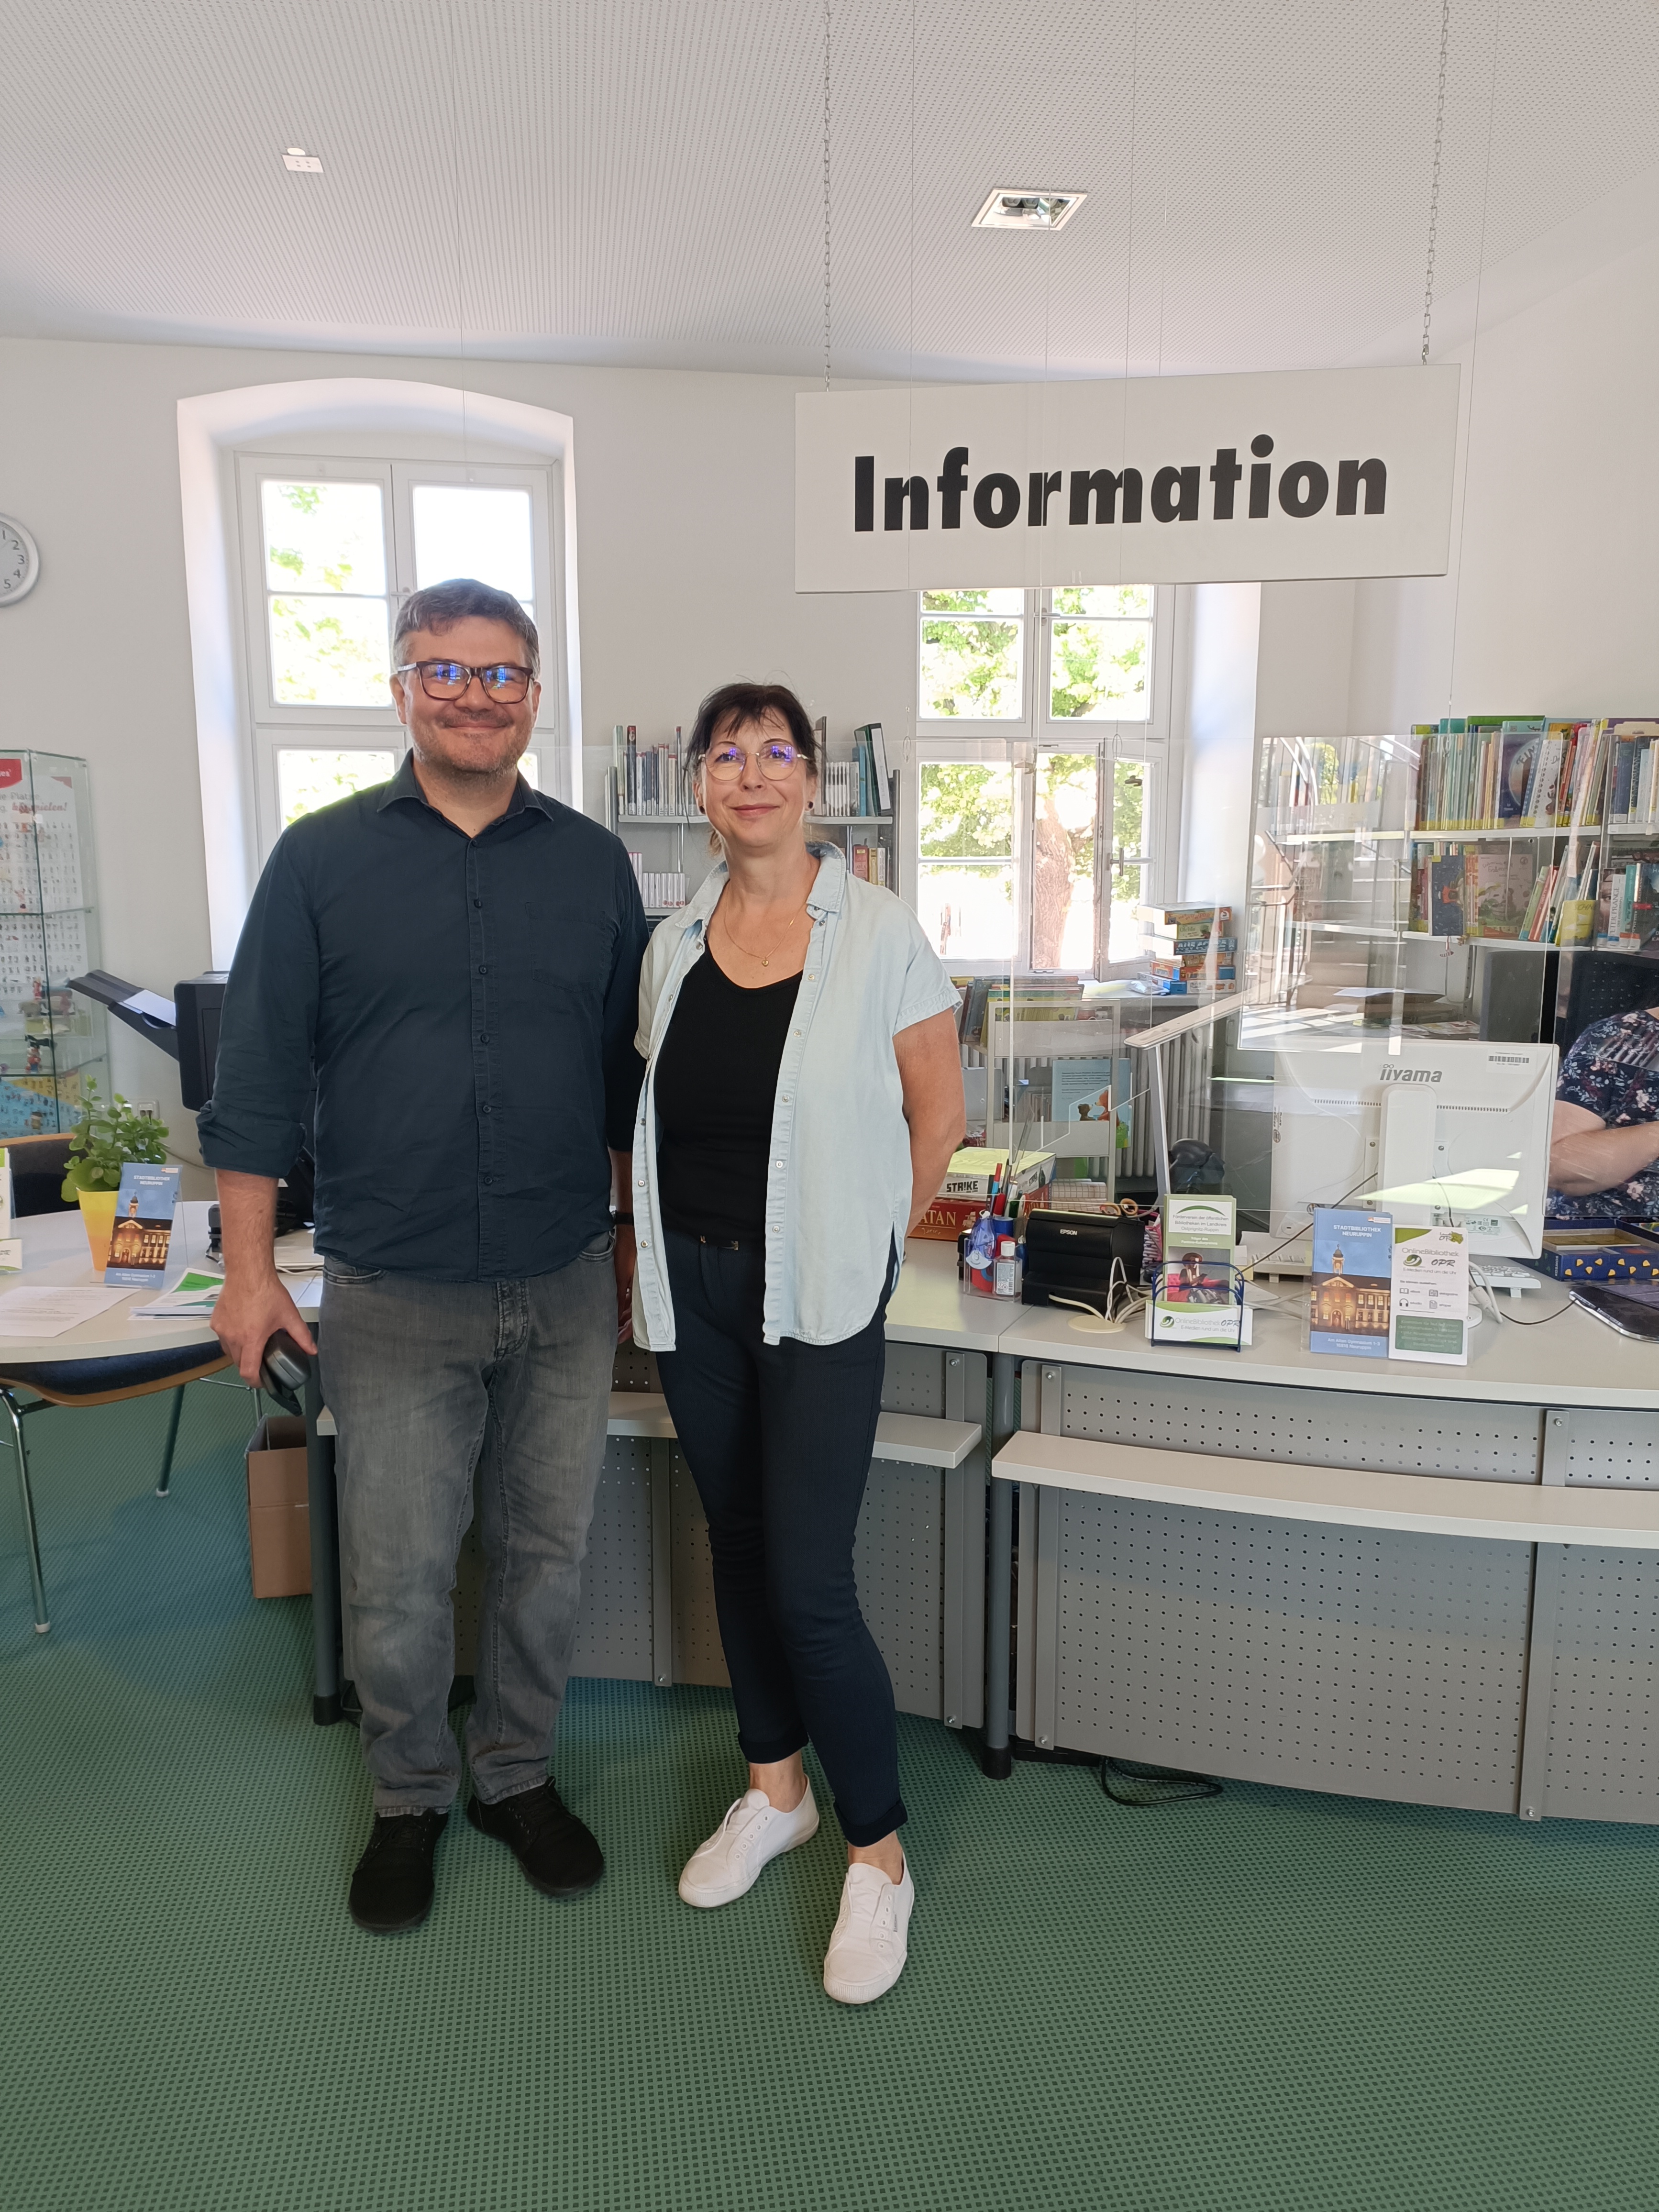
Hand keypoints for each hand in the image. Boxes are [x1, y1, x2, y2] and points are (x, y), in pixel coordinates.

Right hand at [212, 1270, 316, 1384]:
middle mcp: (233, 1337)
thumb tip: (310, 1349)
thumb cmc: (265, 1290)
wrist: (248, 1272)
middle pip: (239, 1364)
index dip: (256, 1382)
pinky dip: (231, 1339)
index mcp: (251, 1339)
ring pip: (229, 1352)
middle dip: (250, 1366)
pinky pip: (222, 1338)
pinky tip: (242, 1329)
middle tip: (262, 1360)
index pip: (248, 1372)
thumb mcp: (289, 1315)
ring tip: (253, 1343)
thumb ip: (301, 1335)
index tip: (262, 1381)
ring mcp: (222, 1329)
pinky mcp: (216, 1322)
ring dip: (240, 1353)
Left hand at [613, 1223, 636, 1343]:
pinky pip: (627, 1296)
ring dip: (621, 1315)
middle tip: (612, 1333)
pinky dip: (621, 1303)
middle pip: (632, 1315)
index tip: (617, 1338)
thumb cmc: (629, 1250)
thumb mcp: (620, 1277)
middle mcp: (640, 1289)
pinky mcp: (632, 1278)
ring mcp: (636, 1284)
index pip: (636, 1319)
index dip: (626, 1331)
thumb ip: (618, 1296)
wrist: (631, 1232)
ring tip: (611, 1322)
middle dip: (622, 1326)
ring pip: (629, 1306)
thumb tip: (614, 1313)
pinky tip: (613, 1307)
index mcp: (641, 1291)